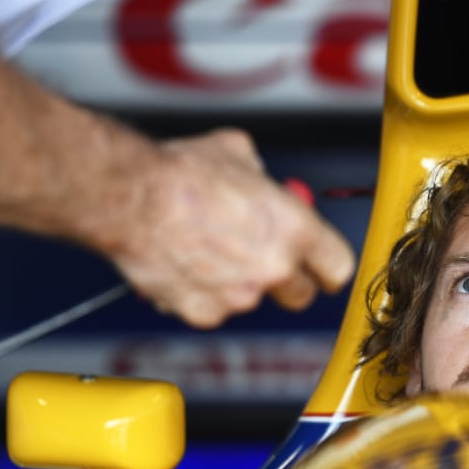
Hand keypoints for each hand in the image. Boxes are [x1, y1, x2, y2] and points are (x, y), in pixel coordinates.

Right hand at [108, 129, 356, 327]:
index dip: (326, 268)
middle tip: (260, 261)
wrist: (130, 197)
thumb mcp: (239, 155)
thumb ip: (263, 179)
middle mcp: (275, 267)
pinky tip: (184, 266)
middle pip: (300, 295)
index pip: (338, 267)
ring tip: (206, 251)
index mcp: (296, 229)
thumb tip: (262, 183)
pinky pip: (213, 310)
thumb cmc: (181, 174)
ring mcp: (240, 296)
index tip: (319, 269)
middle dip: (285, 281)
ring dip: (237, 285)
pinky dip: (201, 296)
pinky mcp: (205, 313)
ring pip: (251, 301)